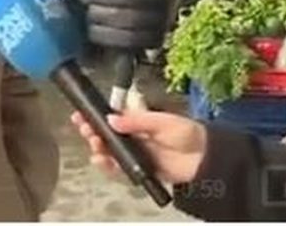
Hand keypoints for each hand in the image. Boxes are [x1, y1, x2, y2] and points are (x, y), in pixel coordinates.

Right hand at [71, 109, 207, 184]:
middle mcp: (133, 138)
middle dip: (92, 132)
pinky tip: (101, 161)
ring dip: (98, 149)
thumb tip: (112, 119)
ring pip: (109, 152)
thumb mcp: (162, 122)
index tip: (81, 115)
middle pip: (106, 136)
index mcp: (137, 122)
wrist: (204, 159)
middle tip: (85, 130)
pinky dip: (108, 166)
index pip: (111, 119)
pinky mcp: (139, 170)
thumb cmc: (188, 134)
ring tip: (94, 145)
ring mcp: (135, 154)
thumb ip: (136, 122)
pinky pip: (119, 169)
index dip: (95, 117)